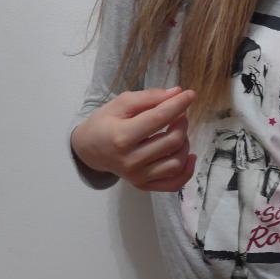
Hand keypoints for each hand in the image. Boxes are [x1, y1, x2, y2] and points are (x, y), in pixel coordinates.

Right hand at [71, 87, 196, 191]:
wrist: (89, 150)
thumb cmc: (105, 123)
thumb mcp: (120, 103)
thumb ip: (149, 97)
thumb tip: (177, 93)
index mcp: (122, 136)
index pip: (159, 118)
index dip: (178, 104)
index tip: (190, 94)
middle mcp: (130, 160)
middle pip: (172, 141)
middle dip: (182, 123)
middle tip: (179, 114)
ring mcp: (137, 176)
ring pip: (176, 162)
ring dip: (185, 143)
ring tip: (178, 132)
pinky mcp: (143, 185)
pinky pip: (174, 184)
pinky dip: (187, 171)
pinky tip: (188, 155)